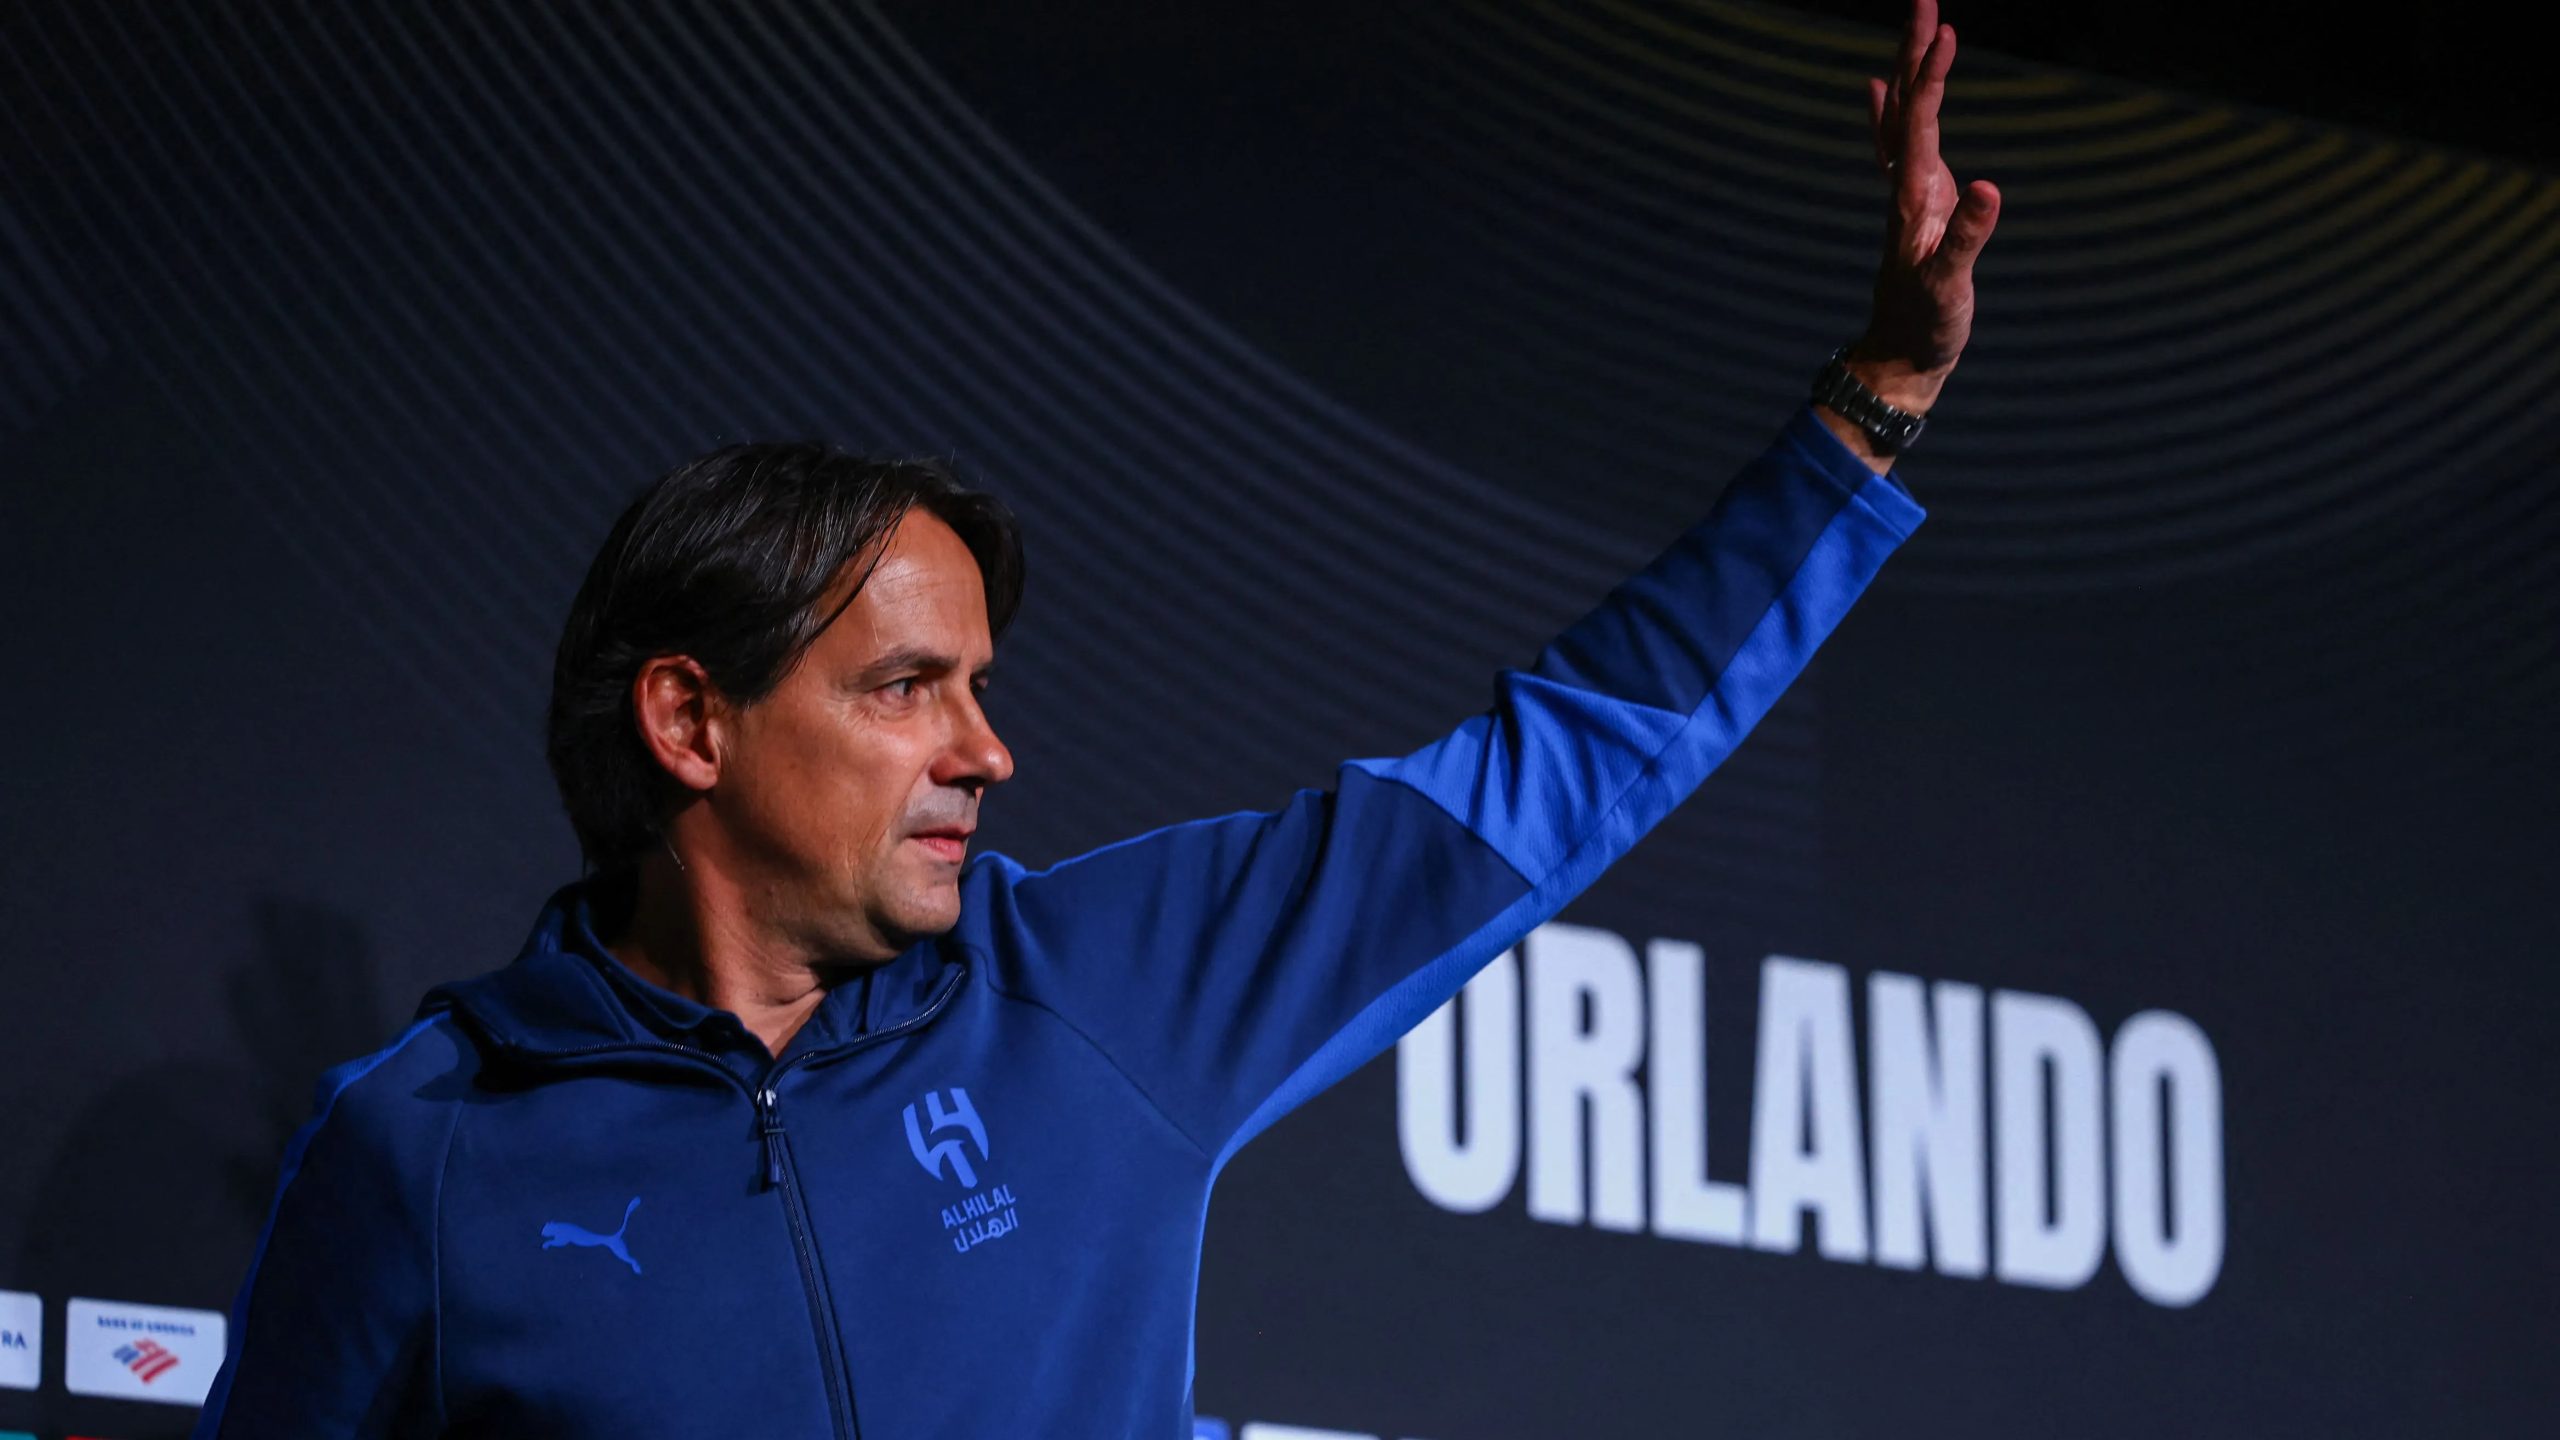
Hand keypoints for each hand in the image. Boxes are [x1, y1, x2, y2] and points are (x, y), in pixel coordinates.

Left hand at [1850, 0, 1999, 411]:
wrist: (1899, 356)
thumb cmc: (1925, 326)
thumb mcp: (1949, 286)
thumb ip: (1967, 239)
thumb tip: (1988, 189)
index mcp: (1912, 199)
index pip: (1919, 122)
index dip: (1930, 76)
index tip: (1943, 31)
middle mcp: (1905, 188)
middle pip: (1906, 106)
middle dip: (1915, 52)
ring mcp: (1909, 194)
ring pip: (1905, 119)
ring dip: (1911, 71)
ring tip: (1919, 27)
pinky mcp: (1918, 207)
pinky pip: (1902, 146)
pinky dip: (1895, 112)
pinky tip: (1883, 89)